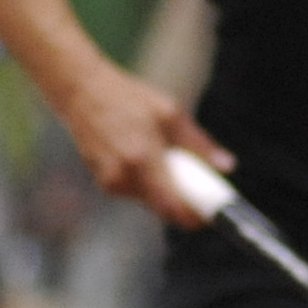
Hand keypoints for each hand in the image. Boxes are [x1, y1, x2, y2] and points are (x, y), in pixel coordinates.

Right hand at [57, 59, 232, 225]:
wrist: (81, 91)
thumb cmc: (127, 98)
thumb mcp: (170, 114)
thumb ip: (198, 144)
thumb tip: (226, 165)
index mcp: (142, 159)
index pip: (174, 206)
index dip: (195, 215)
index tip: (210, 213)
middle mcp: (123, 177)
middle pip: (165, 209)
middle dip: (184, 203)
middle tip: (197, 185)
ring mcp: (110, 182)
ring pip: (151, 202)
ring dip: (166, 190)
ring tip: (166, 160)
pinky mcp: (103, 182)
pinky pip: (136, 193)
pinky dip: (149, 183)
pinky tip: (144, 157)